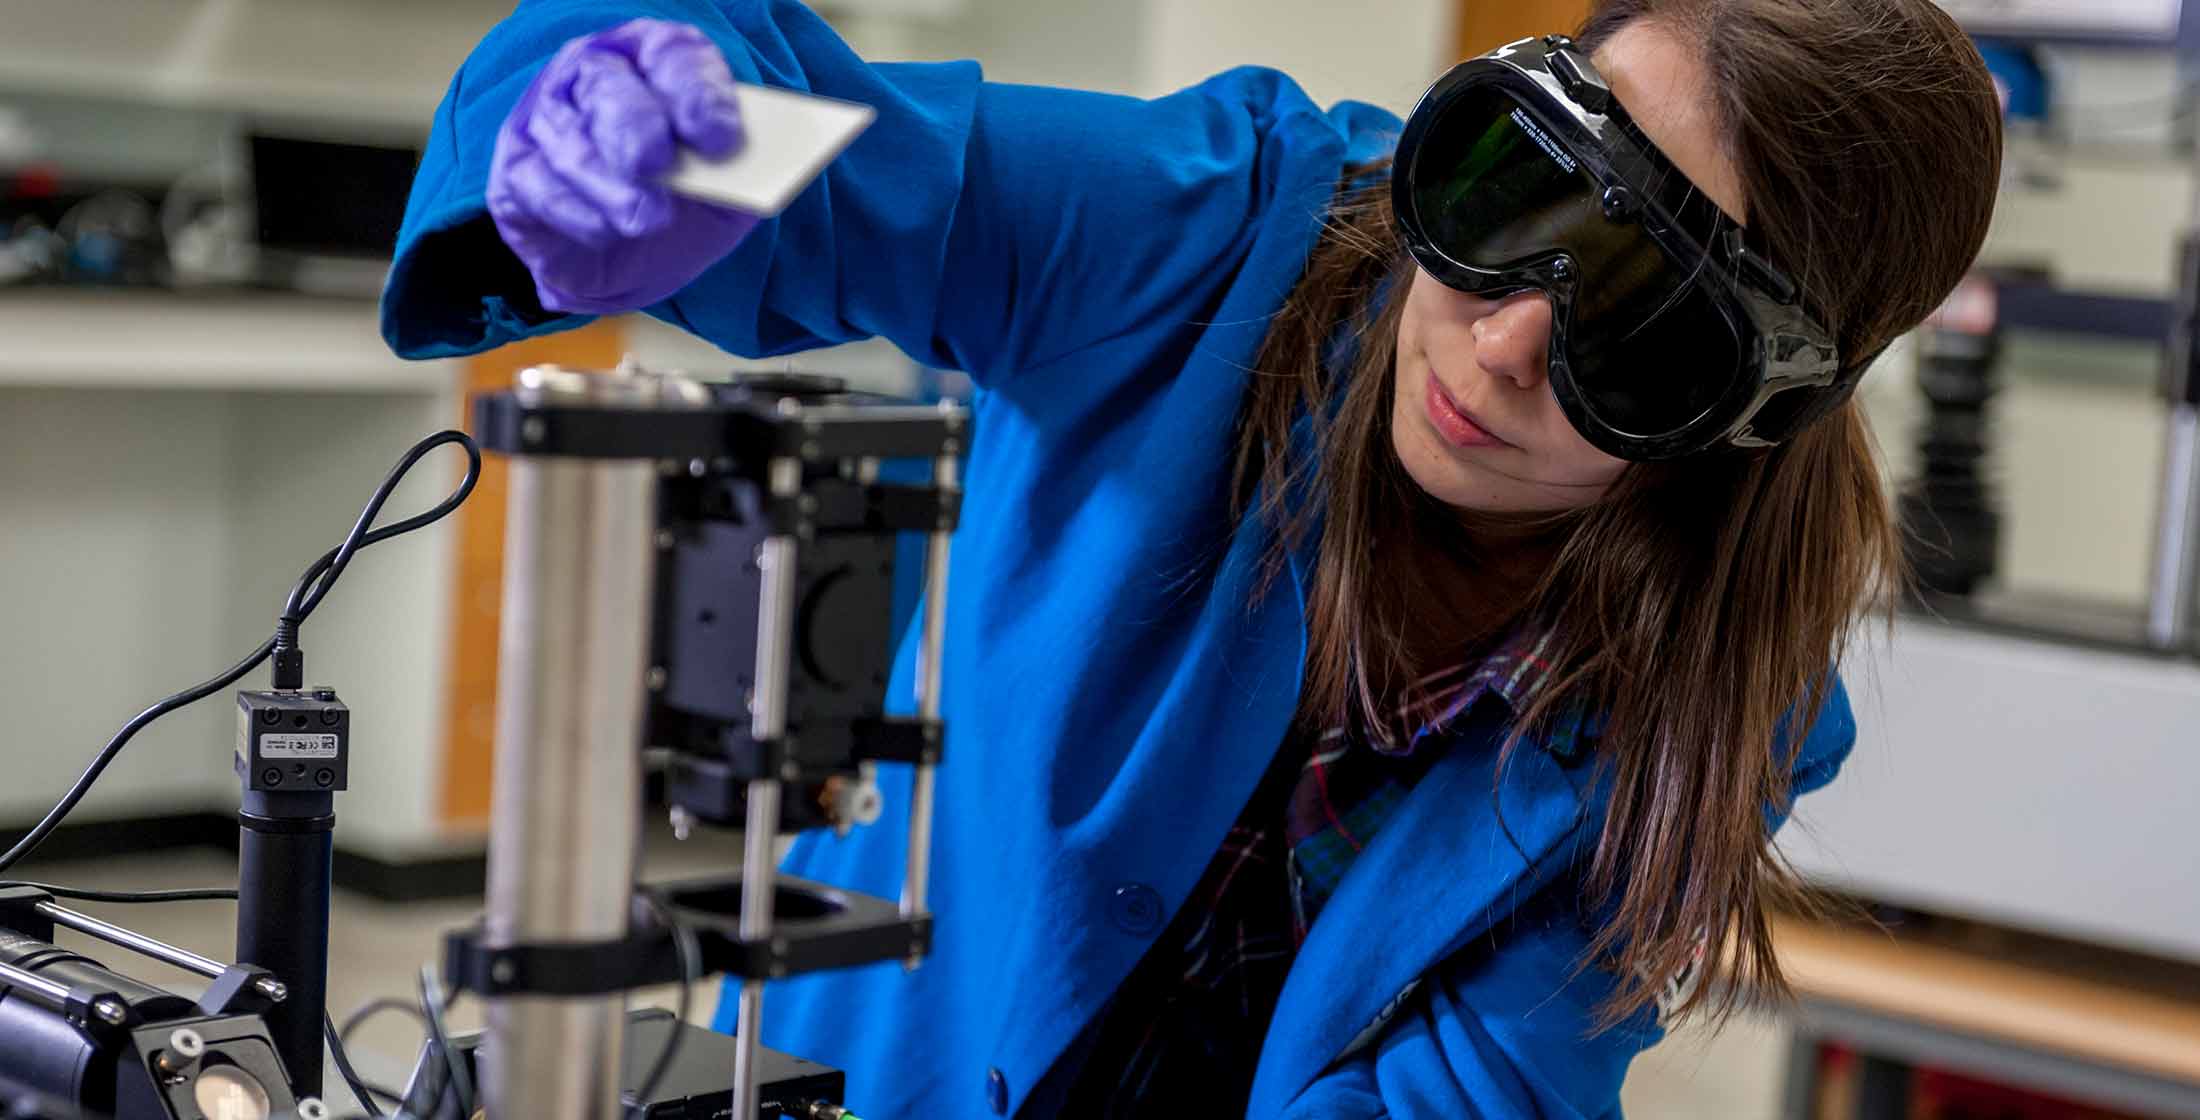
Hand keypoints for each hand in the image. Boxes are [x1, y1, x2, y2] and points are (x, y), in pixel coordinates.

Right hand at [487, 19, 759, 314]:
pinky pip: (537, 189)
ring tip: (647, 219)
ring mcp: (546, 123)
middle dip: (635, 128)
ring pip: (570, 145)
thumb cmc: (686, 202)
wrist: (641, 262)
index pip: (670, 54)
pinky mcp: (517, 176)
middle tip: (657, 164)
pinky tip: (608, 232)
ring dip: (609, 186)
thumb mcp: (727, 185)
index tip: (722, 138)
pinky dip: (577, 215)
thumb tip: (747, 168)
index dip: (696, 92)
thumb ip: (740, 170)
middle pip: (606, 88)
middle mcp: (590, 78)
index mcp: (651, 61)